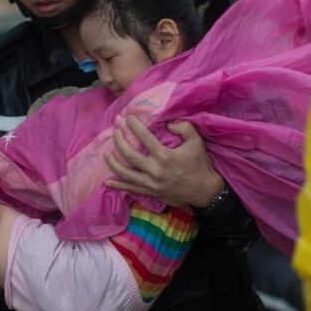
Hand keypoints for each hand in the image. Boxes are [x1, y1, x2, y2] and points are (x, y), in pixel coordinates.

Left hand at [105, 116, 223, 206]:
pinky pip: (130, 189)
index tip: (128, 118)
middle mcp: (154, 170)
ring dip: (113, 162)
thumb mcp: (196, 142)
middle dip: (119, 141)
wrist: (204, 191)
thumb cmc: (200, 164)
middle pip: (129, 154)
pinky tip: (108, 182)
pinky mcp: (150, 192)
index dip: (134, 126)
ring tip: (107, 153)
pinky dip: (118, 186)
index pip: (144, 137)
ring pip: (125, 172)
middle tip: (115, 131)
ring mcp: (150, 183)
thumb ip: (184, 127)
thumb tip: (167, 123)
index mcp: (165, 156)